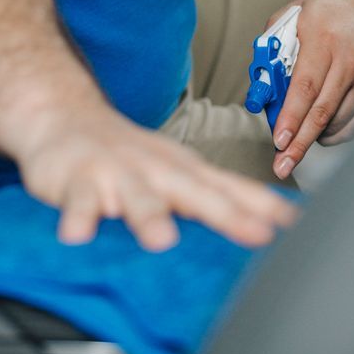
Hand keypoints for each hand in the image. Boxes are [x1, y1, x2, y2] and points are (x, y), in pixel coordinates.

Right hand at [14, 102, 296, 251]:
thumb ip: (219, 197)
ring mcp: (116, 172)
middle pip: (194, 192)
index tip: (292, 225)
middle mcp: (155, 170)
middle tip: (255, 233)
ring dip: (149, 216)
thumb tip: (275, 222)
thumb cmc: (128, 156)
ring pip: (136, 196)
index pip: (229, 189)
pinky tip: (78, 236)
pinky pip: (78, 202)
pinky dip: (78, 218)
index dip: (261, 206)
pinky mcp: (76, 180)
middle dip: (225, 213)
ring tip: (160, 239)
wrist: (61, 114)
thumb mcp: (176, 172)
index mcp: (182, 171)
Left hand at [270, 0, 353, 179]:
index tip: (279, 141)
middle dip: (300, 143)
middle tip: (282, 165)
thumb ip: (270, 55)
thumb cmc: (319, 10)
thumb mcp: (286, 20)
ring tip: (295, 140)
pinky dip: (333, 131)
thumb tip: (260, 96)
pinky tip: (318, 129)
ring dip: (314, 136)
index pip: (306, 87)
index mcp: (323, 39)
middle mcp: (350, 59)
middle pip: (323, 111)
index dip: (292, 118)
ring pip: (339, 120)